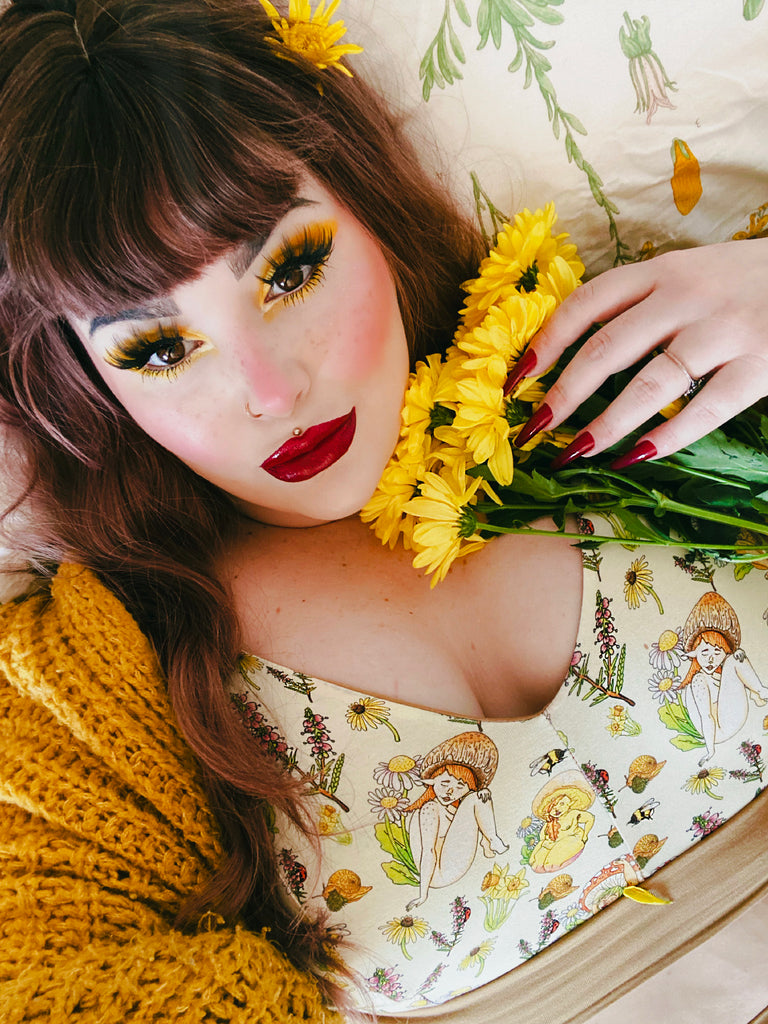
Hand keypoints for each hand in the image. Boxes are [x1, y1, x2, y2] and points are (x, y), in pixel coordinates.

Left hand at [512, 238, 767, 467]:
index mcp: (661, 271)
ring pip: (652, 384)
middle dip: (563, 395)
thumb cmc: (741, 282)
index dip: (545, 343)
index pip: (587, 304)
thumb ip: (639, 304)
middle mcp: (687, 296)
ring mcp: (725, 330)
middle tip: (533, 431)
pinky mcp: (762, 364)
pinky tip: (639, 457)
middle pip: (607, 348)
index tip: (516, 381)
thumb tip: (571, 355)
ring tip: (576, 453)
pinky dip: (670, 436)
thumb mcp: (687, 274)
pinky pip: (707, 408)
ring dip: (607, 424)